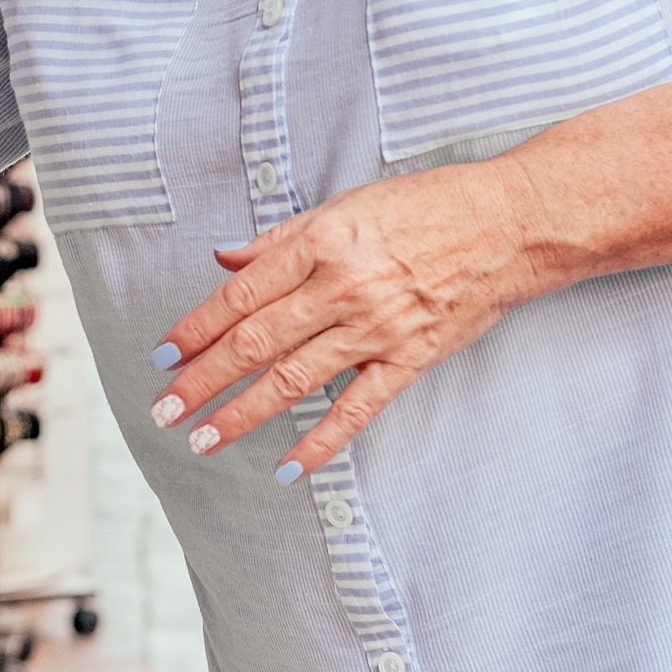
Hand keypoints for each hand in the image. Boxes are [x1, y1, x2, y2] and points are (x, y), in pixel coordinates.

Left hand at [147, 159, 551, 481]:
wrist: (509, 224)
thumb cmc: (428, 206)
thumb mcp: (345, 205)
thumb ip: (281, 238)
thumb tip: (224, 257)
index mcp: (319, 243)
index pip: (240, 294)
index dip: (195, 328)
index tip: (162, 354)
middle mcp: (341, 288)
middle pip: (255, 342)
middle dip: (202, 379)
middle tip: (165, 408)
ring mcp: (375, 328)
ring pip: (293, 380)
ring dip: (242, 414)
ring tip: (204, 439)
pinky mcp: (409, 359)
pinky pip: (356, 410)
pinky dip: (320, 443)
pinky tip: (286, 466)